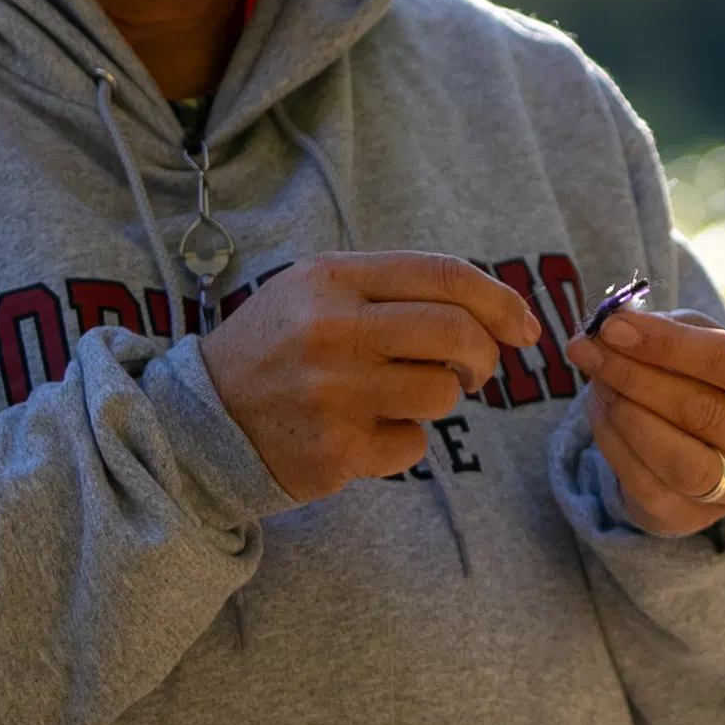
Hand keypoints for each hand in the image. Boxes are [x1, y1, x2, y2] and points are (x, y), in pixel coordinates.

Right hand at [206, 253, 538, 506]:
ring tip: (398, 396)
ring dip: (439, 398)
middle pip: (457, 334)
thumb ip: (394, 289)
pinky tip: (362, 433)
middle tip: (475, 370)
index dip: (501, 300)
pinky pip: (412, 444)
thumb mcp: (317, 292)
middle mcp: (334, 331)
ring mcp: (335, 393)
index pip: (445, 275)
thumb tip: (495, 312)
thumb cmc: (276, 349)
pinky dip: (403, 441)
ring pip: (443, 394)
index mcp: (333, 279)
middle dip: (484, 355)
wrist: (199, 422)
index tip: (524, 326)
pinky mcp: (336, 450)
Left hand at [569, 299, 724, 538]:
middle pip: (703, 412)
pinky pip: (646, 486)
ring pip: (679, 460)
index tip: (614, 327)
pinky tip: (600, 412)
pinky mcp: (696, 519)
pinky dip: (612, 444)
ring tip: (596, 383)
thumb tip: (612, 327)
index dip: (670, 344)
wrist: (723, 449)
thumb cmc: (714, 380)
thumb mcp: (707, 343)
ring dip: (625, 415)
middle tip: (587, 349)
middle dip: (634, 376)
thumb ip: (670, 330)